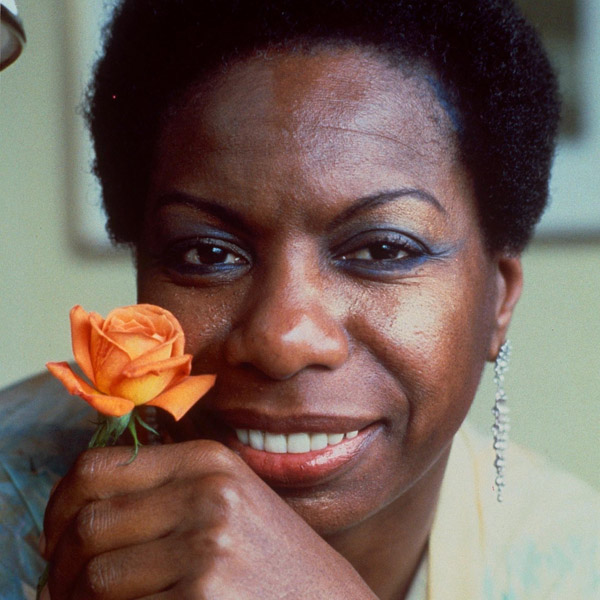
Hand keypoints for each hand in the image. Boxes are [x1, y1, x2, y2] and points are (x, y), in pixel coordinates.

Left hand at [41, 441, 376, 598]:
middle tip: (64, 585)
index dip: (61, 504)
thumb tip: (83, 498)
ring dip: (78, 599)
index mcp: (208, 461)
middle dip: (62, 562)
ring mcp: (207, 548)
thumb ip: (169, 486)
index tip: (56, 534)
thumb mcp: (230, 499)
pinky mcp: (202, 599)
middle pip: (89, 523)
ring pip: (97, 577)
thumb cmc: (272, 558)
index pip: (97, 468)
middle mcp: (208, 495)